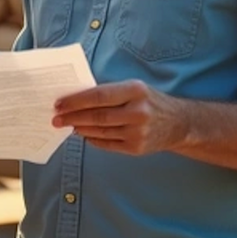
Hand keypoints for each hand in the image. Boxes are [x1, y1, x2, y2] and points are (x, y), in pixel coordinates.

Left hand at [52, 81, 188, 156]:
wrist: (179, 123)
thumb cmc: (151, 101)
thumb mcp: (135, 89)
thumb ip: (110, 93)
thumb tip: (77, 99)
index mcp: (136, 91)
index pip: (98, 96)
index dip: (76, 101)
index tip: (59, 104)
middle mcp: (138, 111)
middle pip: (97, 116)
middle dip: (73, 117)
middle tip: (57, 119)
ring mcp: (137, 132)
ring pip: (100, 131)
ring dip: (81, 128)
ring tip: (68, 125)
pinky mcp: (136, 148)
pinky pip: (107, 144)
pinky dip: (93, 139)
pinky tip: (84, 134)